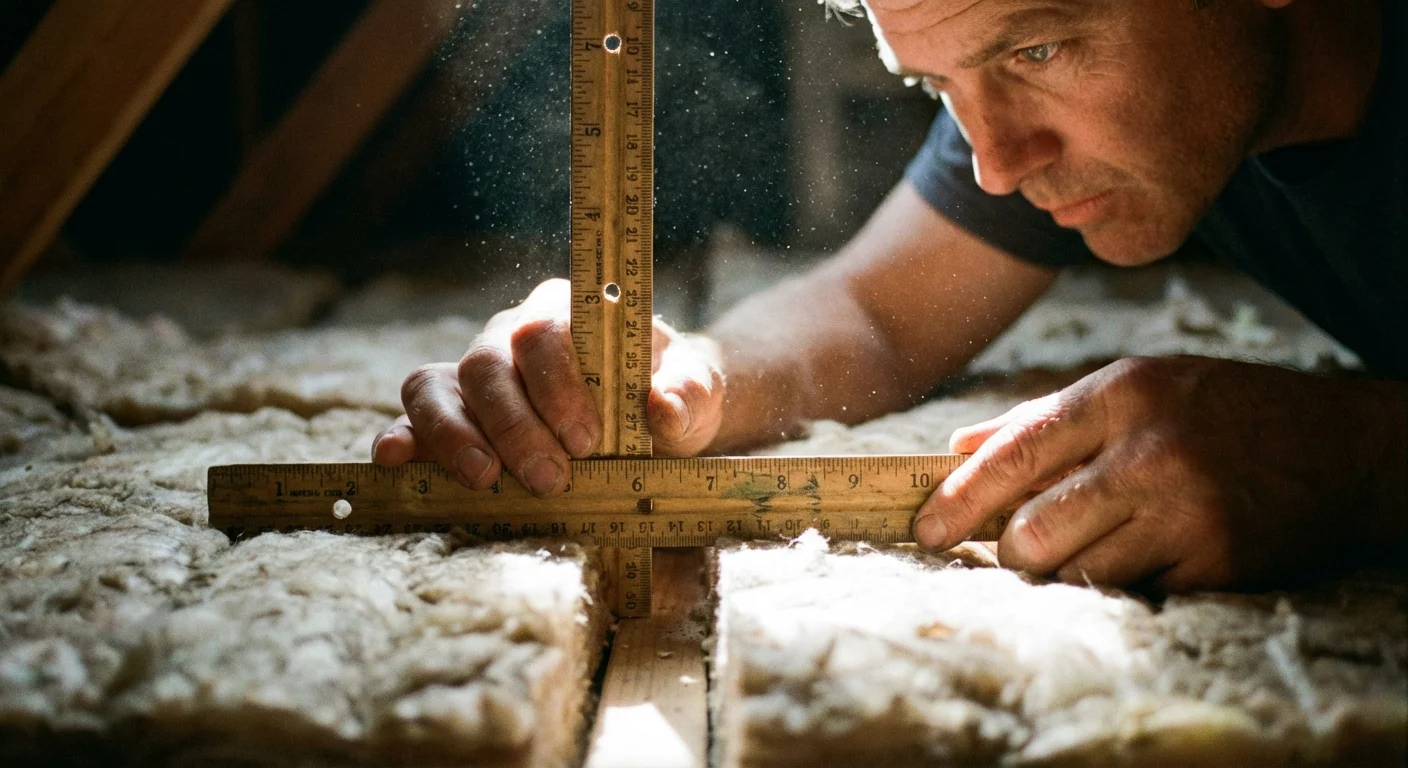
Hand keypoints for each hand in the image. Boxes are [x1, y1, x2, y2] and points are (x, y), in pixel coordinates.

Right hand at [372, 279, 724, 495]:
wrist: (649, 422)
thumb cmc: (667, 396)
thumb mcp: (695, 393)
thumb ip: (689, 394)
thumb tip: (663, 405)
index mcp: (566, 314)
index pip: (544, 334)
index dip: (558, 386)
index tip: (587, 440)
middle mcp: (509, 336)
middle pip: (486, 365)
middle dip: (513, 425)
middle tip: (549, 478)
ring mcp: (473, 375)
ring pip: (436, 386)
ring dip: (455, 436)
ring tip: (486, 480)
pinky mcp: (451, 416)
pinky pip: (412, 418)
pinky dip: (403, 438)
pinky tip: (396, 462)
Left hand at [913, 356, 1405, 590]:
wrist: (1346, 448)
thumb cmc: (1223, 411)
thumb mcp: (1138, 388)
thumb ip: (1042, 418)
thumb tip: (956, 446)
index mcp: (1119, 394)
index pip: (1013, 454)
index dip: (958, 500)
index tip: (925, 530)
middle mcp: (1149, 451)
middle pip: (1033, 531)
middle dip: (1012, 551)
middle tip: (1019, 547)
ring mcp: (1185, 510)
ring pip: (1077, 573)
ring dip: (1067, 572)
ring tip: (1093, 545)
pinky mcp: (1217, 561)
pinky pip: (1133, 593)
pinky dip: (1126, 583)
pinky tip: (1152, 554)